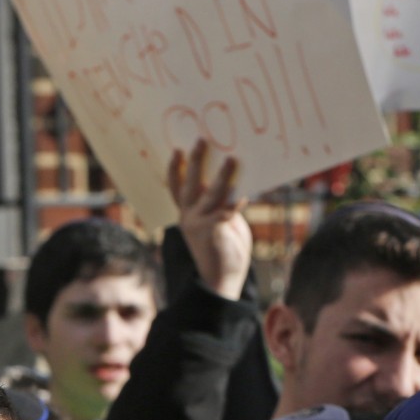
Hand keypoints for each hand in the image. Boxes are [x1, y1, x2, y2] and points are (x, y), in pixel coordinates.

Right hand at [166, 138, 250, 301]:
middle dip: (194, 162)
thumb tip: (230, 180)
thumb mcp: (218, 221)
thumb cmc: (224, 248)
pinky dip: (237, 199)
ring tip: (231, 159)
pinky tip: (245, 192)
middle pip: (189, 184)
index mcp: (187, 214)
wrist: (221, 278)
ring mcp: (199, 225)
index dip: (174, 169)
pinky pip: (227, 210)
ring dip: (221, 176)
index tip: (177, 149)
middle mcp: (189, 217)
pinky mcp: (214, 232)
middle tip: (200, 141)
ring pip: (210, 194)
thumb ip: (219, 203)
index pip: (176, 188)